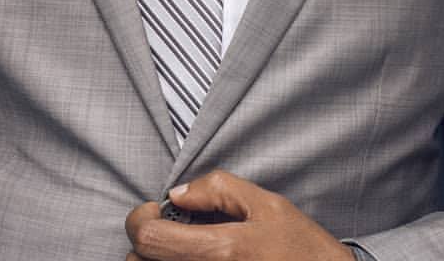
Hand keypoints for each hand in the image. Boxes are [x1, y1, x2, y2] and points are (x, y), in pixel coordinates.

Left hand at [125, 169, 354, 260]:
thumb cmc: (302, 250)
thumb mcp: (267, 205)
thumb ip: (219, 189)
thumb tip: (178, 193)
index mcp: (222, 251)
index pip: (149, 240)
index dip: (141, 219)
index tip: (154, 210)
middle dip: (146, 241)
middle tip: (168, 229)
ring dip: (156, 260)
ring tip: (182, 247)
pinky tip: (193, 259)